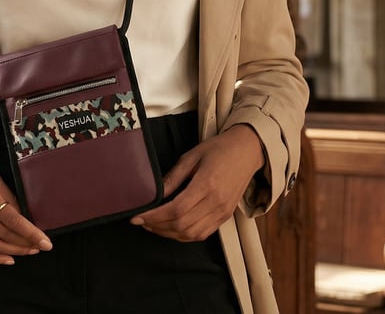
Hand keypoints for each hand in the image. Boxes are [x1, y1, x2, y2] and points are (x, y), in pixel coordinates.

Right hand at [0, 135, 51, 264]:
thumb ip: (6, 196)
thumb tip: (23, 216)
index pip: (12, 218)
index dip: (31, 233)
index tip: (45, 242)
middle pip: (3, 234)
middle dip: (25, 243)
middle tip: (39, 247)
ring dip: (13, 251)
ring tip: (28, 251)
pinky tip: (7, 259)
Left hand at [131, 125, 263, 240]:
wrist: (246, 151)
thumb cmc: (219, 149)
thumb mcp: (191, 156)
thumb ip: (173, 177)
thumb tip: (156, 193)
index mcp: (206, 184)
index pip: (175, 210)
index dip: (154, 217)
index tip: (137, 217)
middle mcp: (216, 202)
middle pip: (181, 225)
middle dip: (157, 226)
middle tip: (141, 221)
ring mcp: (222, 212)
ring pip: (191, 234)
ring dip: (169, 234)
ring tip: (154, 225)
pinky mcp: (225, 216)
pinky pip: (203, 234)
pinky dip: (185, 235)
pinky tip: (172, 228)